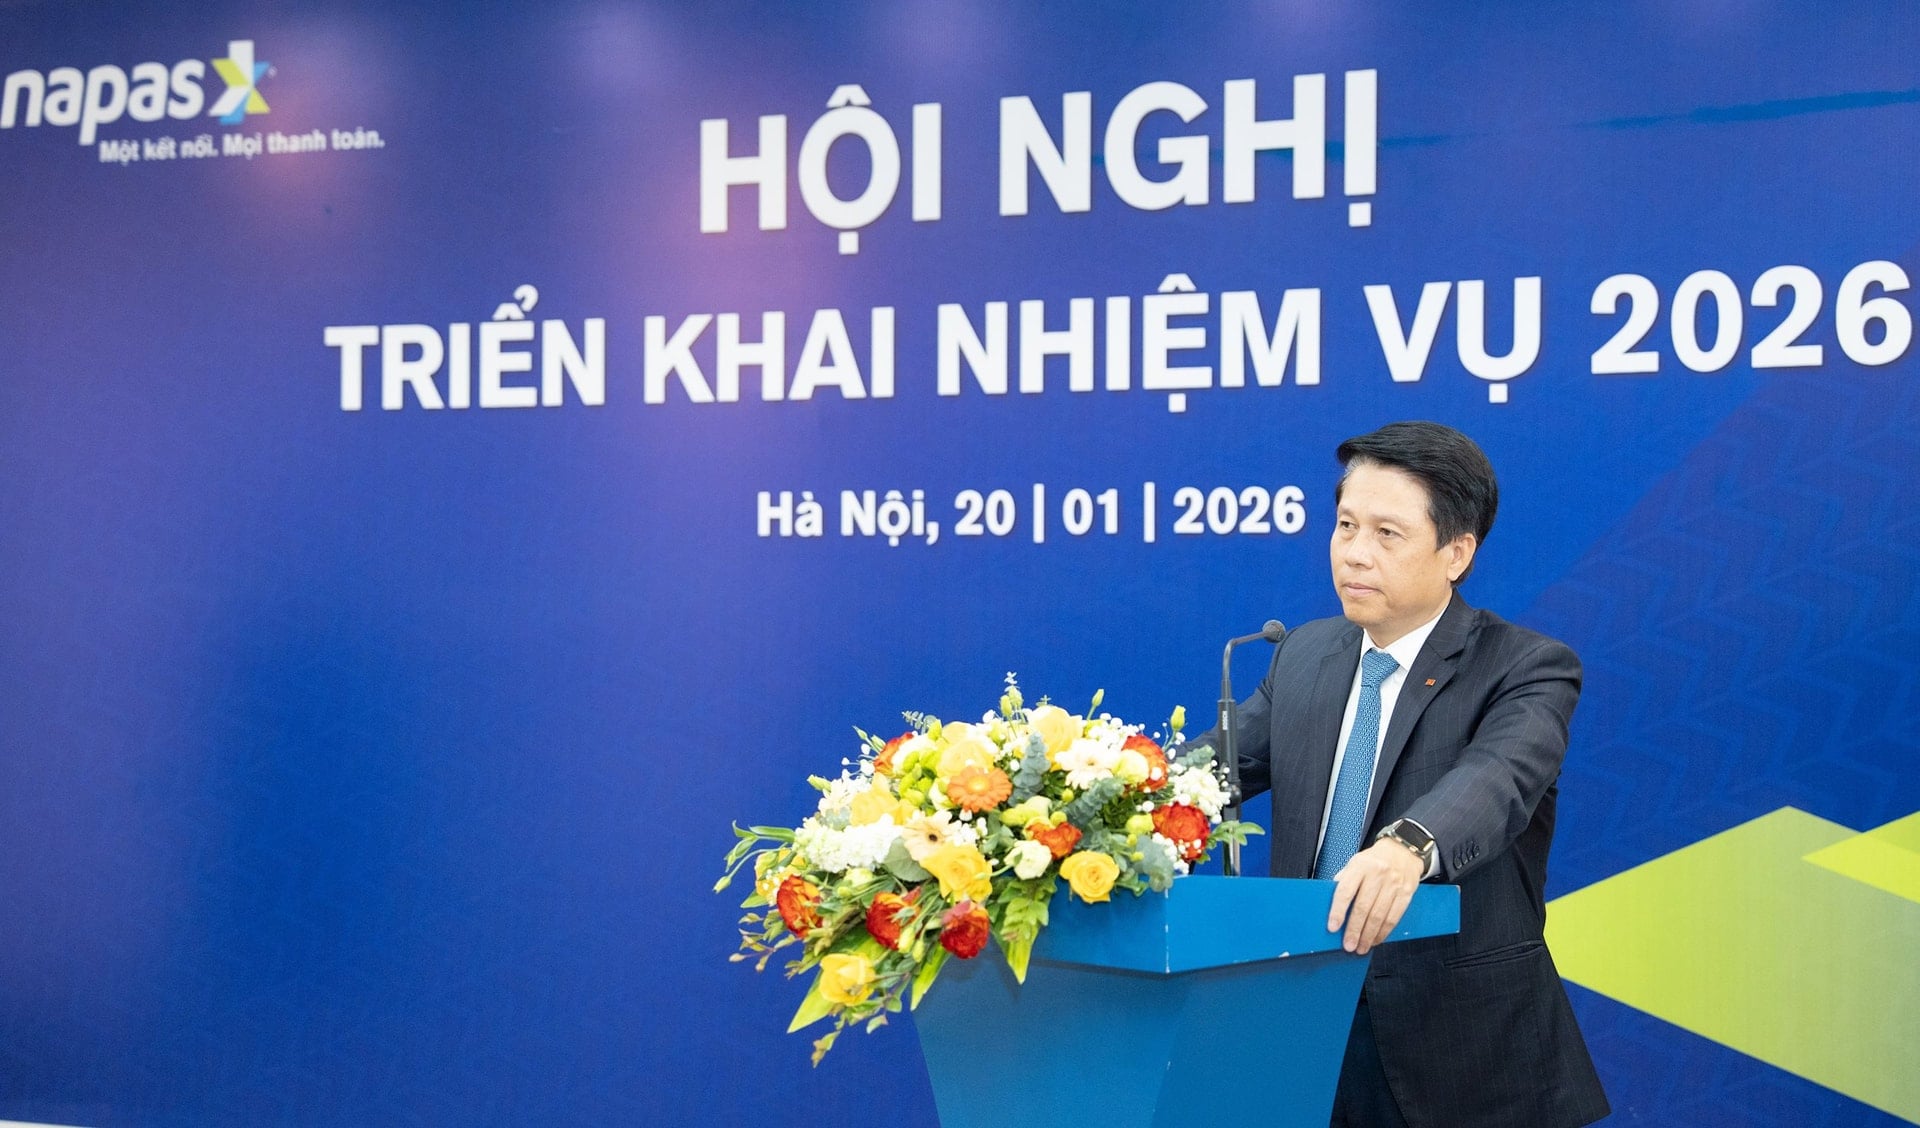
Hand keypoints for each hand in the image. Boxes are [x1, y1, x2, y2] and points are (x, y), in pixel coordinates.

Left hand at [1327, 838, 1423, 954]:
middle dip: (1354, 930)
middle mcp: (1377, 874)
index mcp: (1360, 866)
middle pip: (1363, 907)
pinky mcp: (1406, 893)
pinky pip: (1394, 917)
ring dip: (1369, 936)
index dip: (1338, 911)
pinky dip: (1384, 932)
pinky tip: (1376, 940)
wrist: (1403, 850)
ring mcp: (1393, 884)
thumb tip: (1332, 905)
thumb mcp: (1355, 863)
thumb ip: (1344, 881)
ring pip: (1379, 916)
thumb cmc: (1374, 860)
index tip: (1332, 927)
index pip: (1345, 890)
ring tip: (1361, 947)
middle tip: (1348, 945)